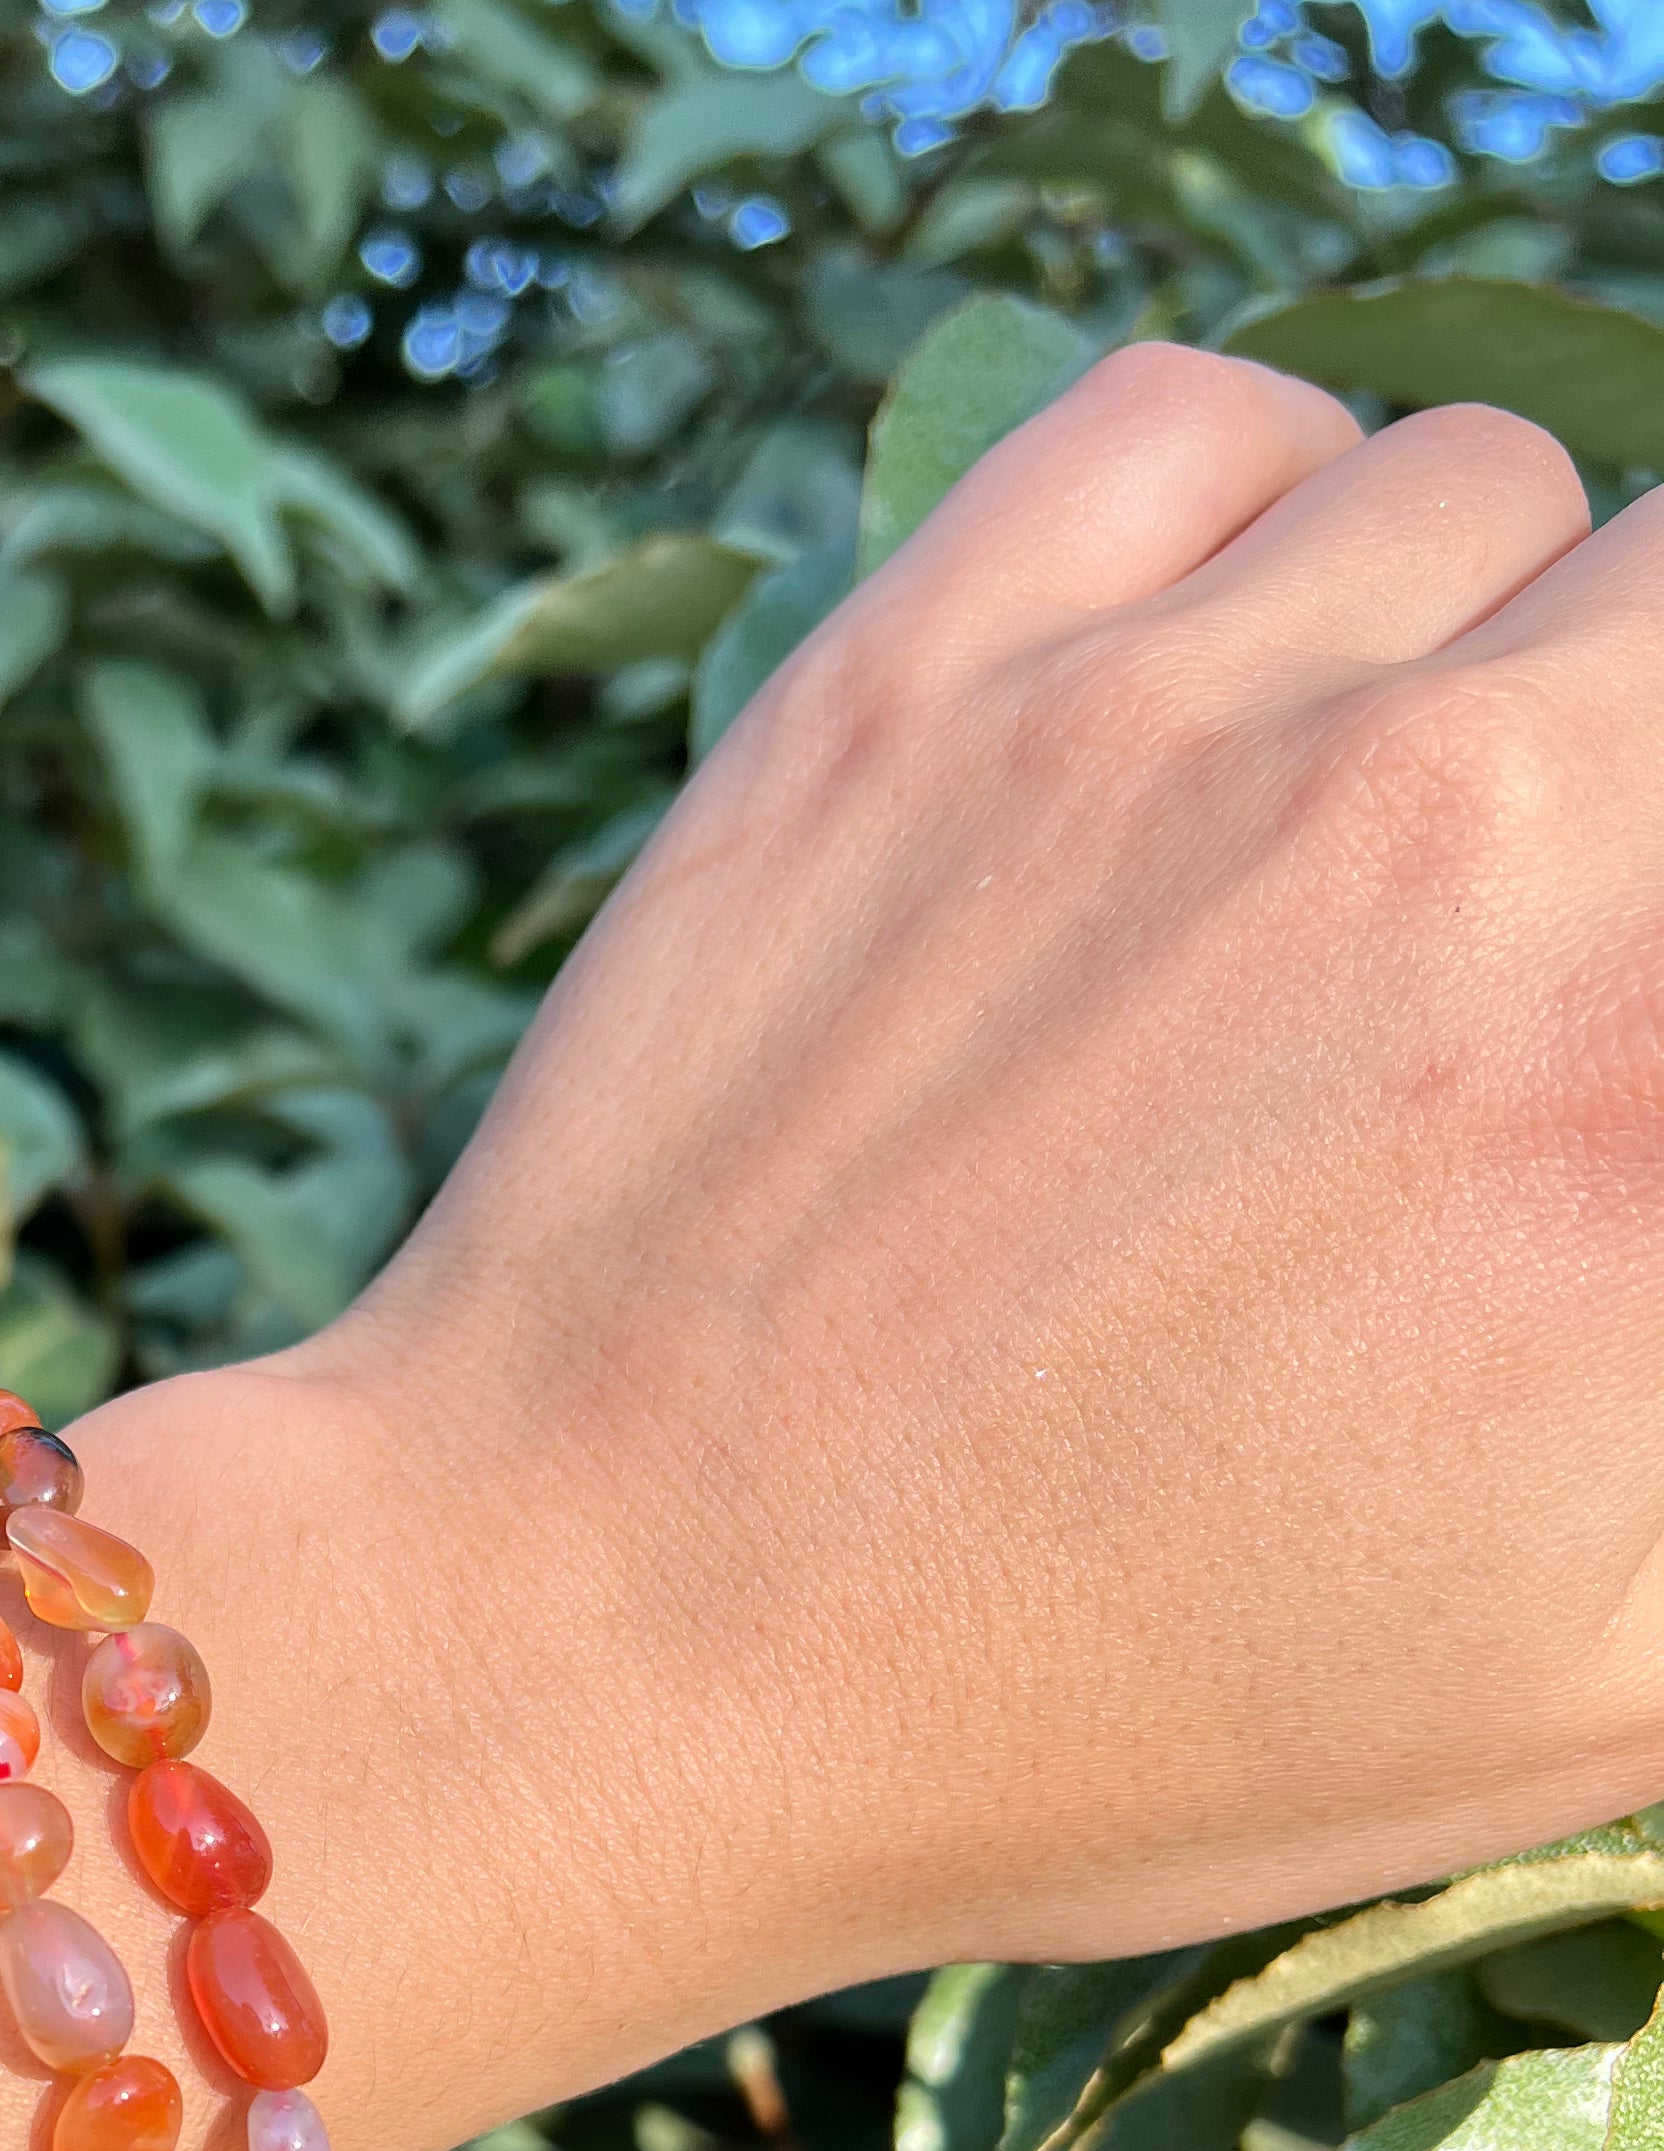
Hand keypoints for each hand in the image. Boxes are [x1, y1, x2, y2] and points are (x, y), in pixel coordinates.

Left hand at [158, 344, 1663, 2134]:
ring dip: (1465, 646)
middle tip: (1514, 952)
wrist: (593, 1657)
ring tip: (1341, 862)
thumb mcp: (1575, 1683)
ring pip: (1486, 490)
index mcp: (1633, 1130)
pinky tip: (1196, 703)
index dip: (1647, 984)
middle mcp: (1457, 861)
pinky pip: (1211, 423)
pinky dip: (1249, 517)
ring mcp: (1162, 734)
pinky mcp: (915, 678)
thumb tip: (1660, 1143)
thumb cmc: (1073, 1727)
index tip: (1569, 1041)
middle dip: (1633, 764)